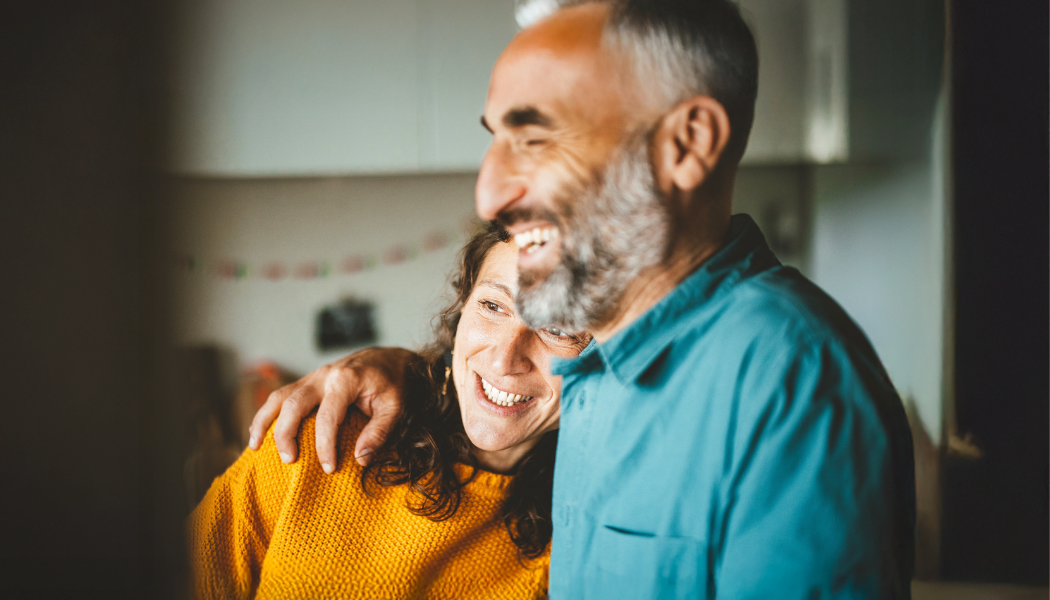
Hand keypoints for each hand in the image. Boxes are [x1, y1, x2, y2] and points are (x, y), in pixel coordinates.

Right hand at [247, 347, 418, 472]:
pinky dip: (267, 413)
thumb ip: (379, 432)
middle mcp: (324, 376)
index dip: (325, 445)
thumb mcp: (394, 407)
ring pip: (279, 396)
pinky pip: (281, 396)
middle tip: (290, 460)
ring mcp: (313, 377)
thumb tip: (359, 460)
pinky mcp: (308, 382)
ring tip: (254, 446)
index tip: (329, 468)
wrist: (388, 358)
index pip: (327, 417)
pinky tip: (258, 432)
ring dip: (264, 421)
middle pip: (293, 404)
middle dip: (286, 434)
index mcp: (345, 380)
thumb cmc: (392, 383)